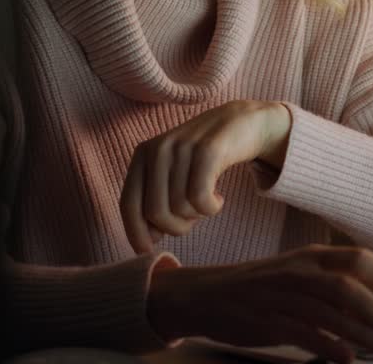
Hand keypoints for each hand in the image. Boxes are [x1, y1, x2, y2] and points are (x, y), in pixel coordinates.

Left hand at [120, 99, 290, 252]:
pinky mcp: (207, 150)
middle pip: (156, 213)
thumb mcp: (174, 173)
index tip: (147, 250)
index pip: (128, 203)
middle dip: (176, 227)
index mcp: (143, 155)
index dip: (135, 232)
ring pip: (180, 208)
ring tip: (207, 201)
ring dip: (197, 215)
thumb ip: (155, 200)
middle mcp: (158, 148)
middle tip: (193, 217)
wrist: (243, 122)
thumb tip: (146, 240)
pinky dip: (211, 208)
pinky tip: (218, 199)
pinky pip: (200, 198)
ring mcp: (182, 147)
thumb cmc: (205, 158)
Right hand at [148, 245, 372, 363]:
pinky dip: (327, 346)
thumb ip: (340, 283)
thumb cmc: (267, 287)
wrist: (209, 294)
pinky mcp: (265, 321)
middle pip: (346, 287)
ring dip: (363, 333)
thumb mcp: (303, 274)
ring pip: (328, 313)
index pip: (358, 259)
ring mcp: (281, 296)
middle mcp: (299, 271)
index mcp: (313, 256)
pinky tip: (347, 358)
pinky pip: (301, 333)